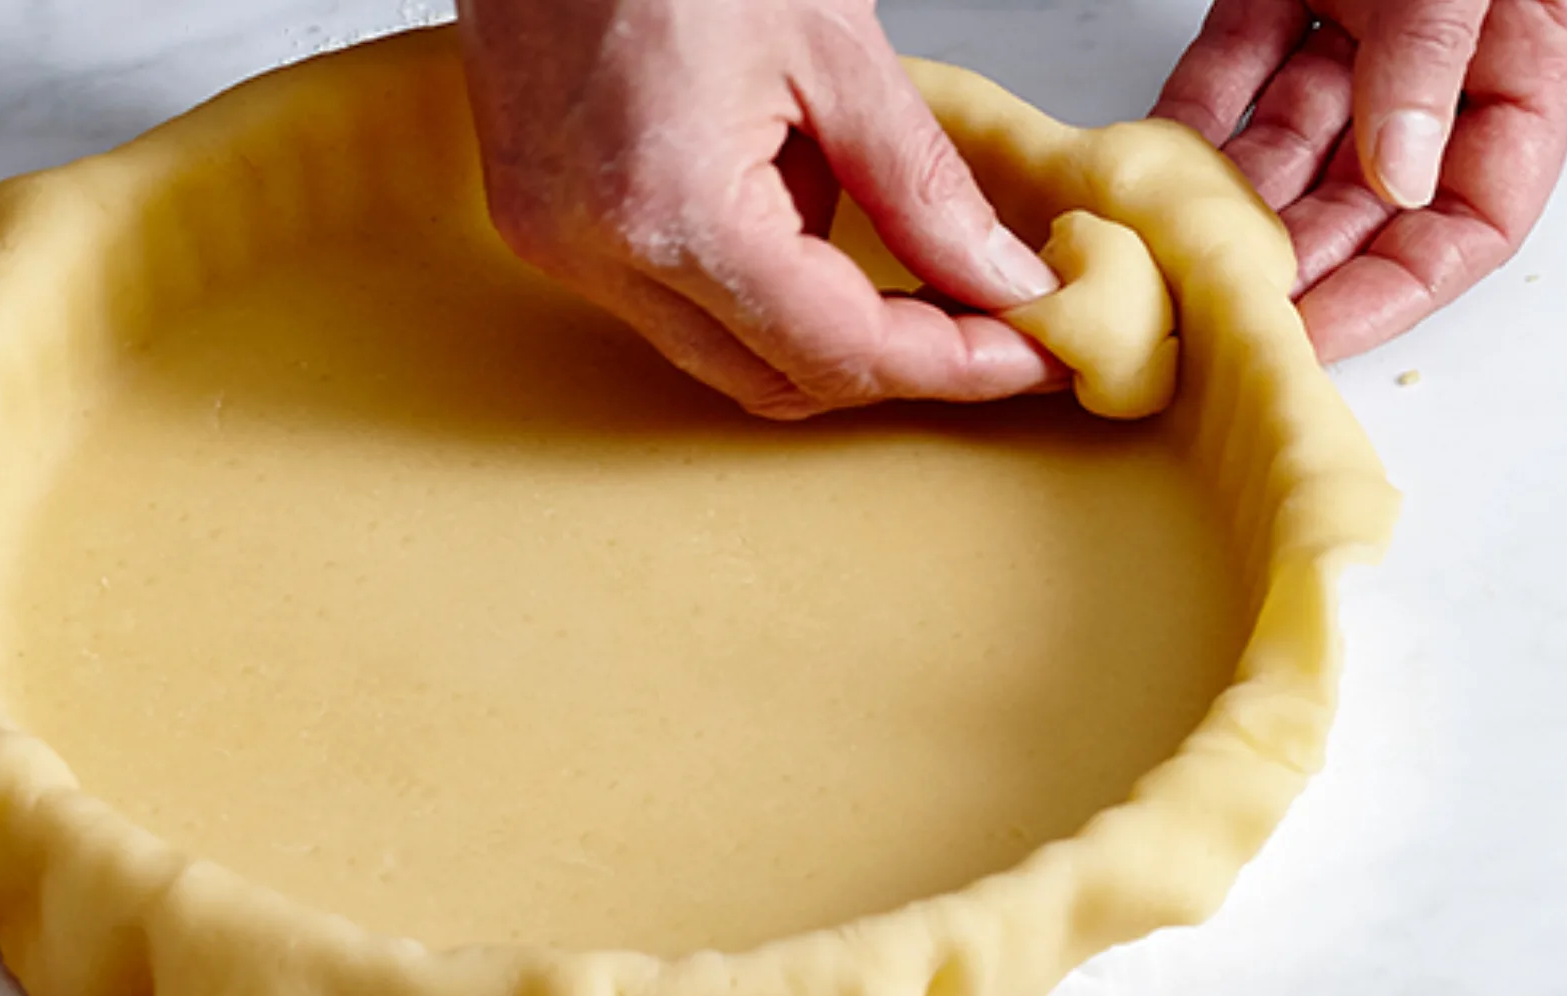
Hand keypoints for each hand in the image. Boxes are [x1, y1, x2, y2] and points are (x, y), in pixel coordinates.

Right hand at [454, 0, 1062, 418]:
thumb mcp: (833, 45)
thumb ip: (920, 185)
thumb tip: (995, 279)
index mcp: (669, 208)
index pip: (837, 349)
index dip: (948, 363)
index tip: (1026, 352)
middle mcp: (595, 251)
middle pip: (776, 378)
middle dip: (887, 352)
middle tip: (980, 309)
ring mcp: (557, 246)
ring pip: (723, 349)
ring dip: (813, 307)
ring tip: (846, 182)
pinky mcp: (540, 224)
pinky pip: (668, 297)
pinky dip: (745, 267)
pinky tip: (771, 170)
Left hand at [1154, 0, 1566, 359]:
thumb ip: (1432, 56)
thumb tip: (1400, 174)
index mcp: (1523, 66)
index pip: (1473, 220)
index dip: (1393, 289)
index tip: (1313, 333)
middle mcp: (1435, 65)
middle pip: (1364, 200)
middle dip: (1293, 259)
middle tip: (1219, 310)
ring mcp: (1356, 28)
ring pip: (1290, 143)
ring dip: (1230, 201)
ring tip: (1171, 253)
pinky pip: (1233, 68)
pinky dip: (1191, 117)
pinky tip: (1147, 167)